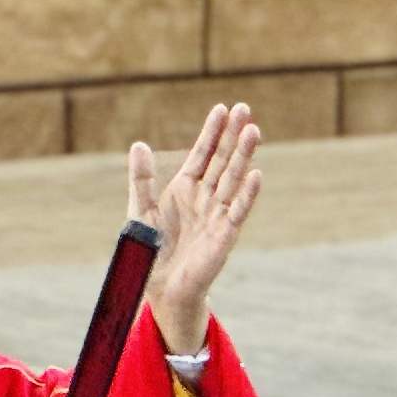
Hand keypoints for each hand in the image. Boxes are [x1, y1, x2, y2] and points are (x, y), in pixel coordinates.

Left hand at [134, 103, 263, 352]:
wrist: (160, 288)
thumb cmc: (152, 250)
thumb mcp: (141, 209)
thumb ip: (141, 178)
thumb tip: (139, 144)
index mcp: (185, 188)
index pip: (203, 153)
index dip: (212, 132)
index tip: (222, 108)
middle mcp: (205, 197)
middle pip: (222, 160)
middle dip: (233, 135)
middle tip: (245, 108)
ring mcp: (217, 215)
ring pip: (233, 179)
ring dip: (244, 156)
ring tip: (254, 130)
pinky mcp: (224, 236)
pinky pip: (237, 211)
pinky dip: (247, 194)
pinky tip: (257, 174)